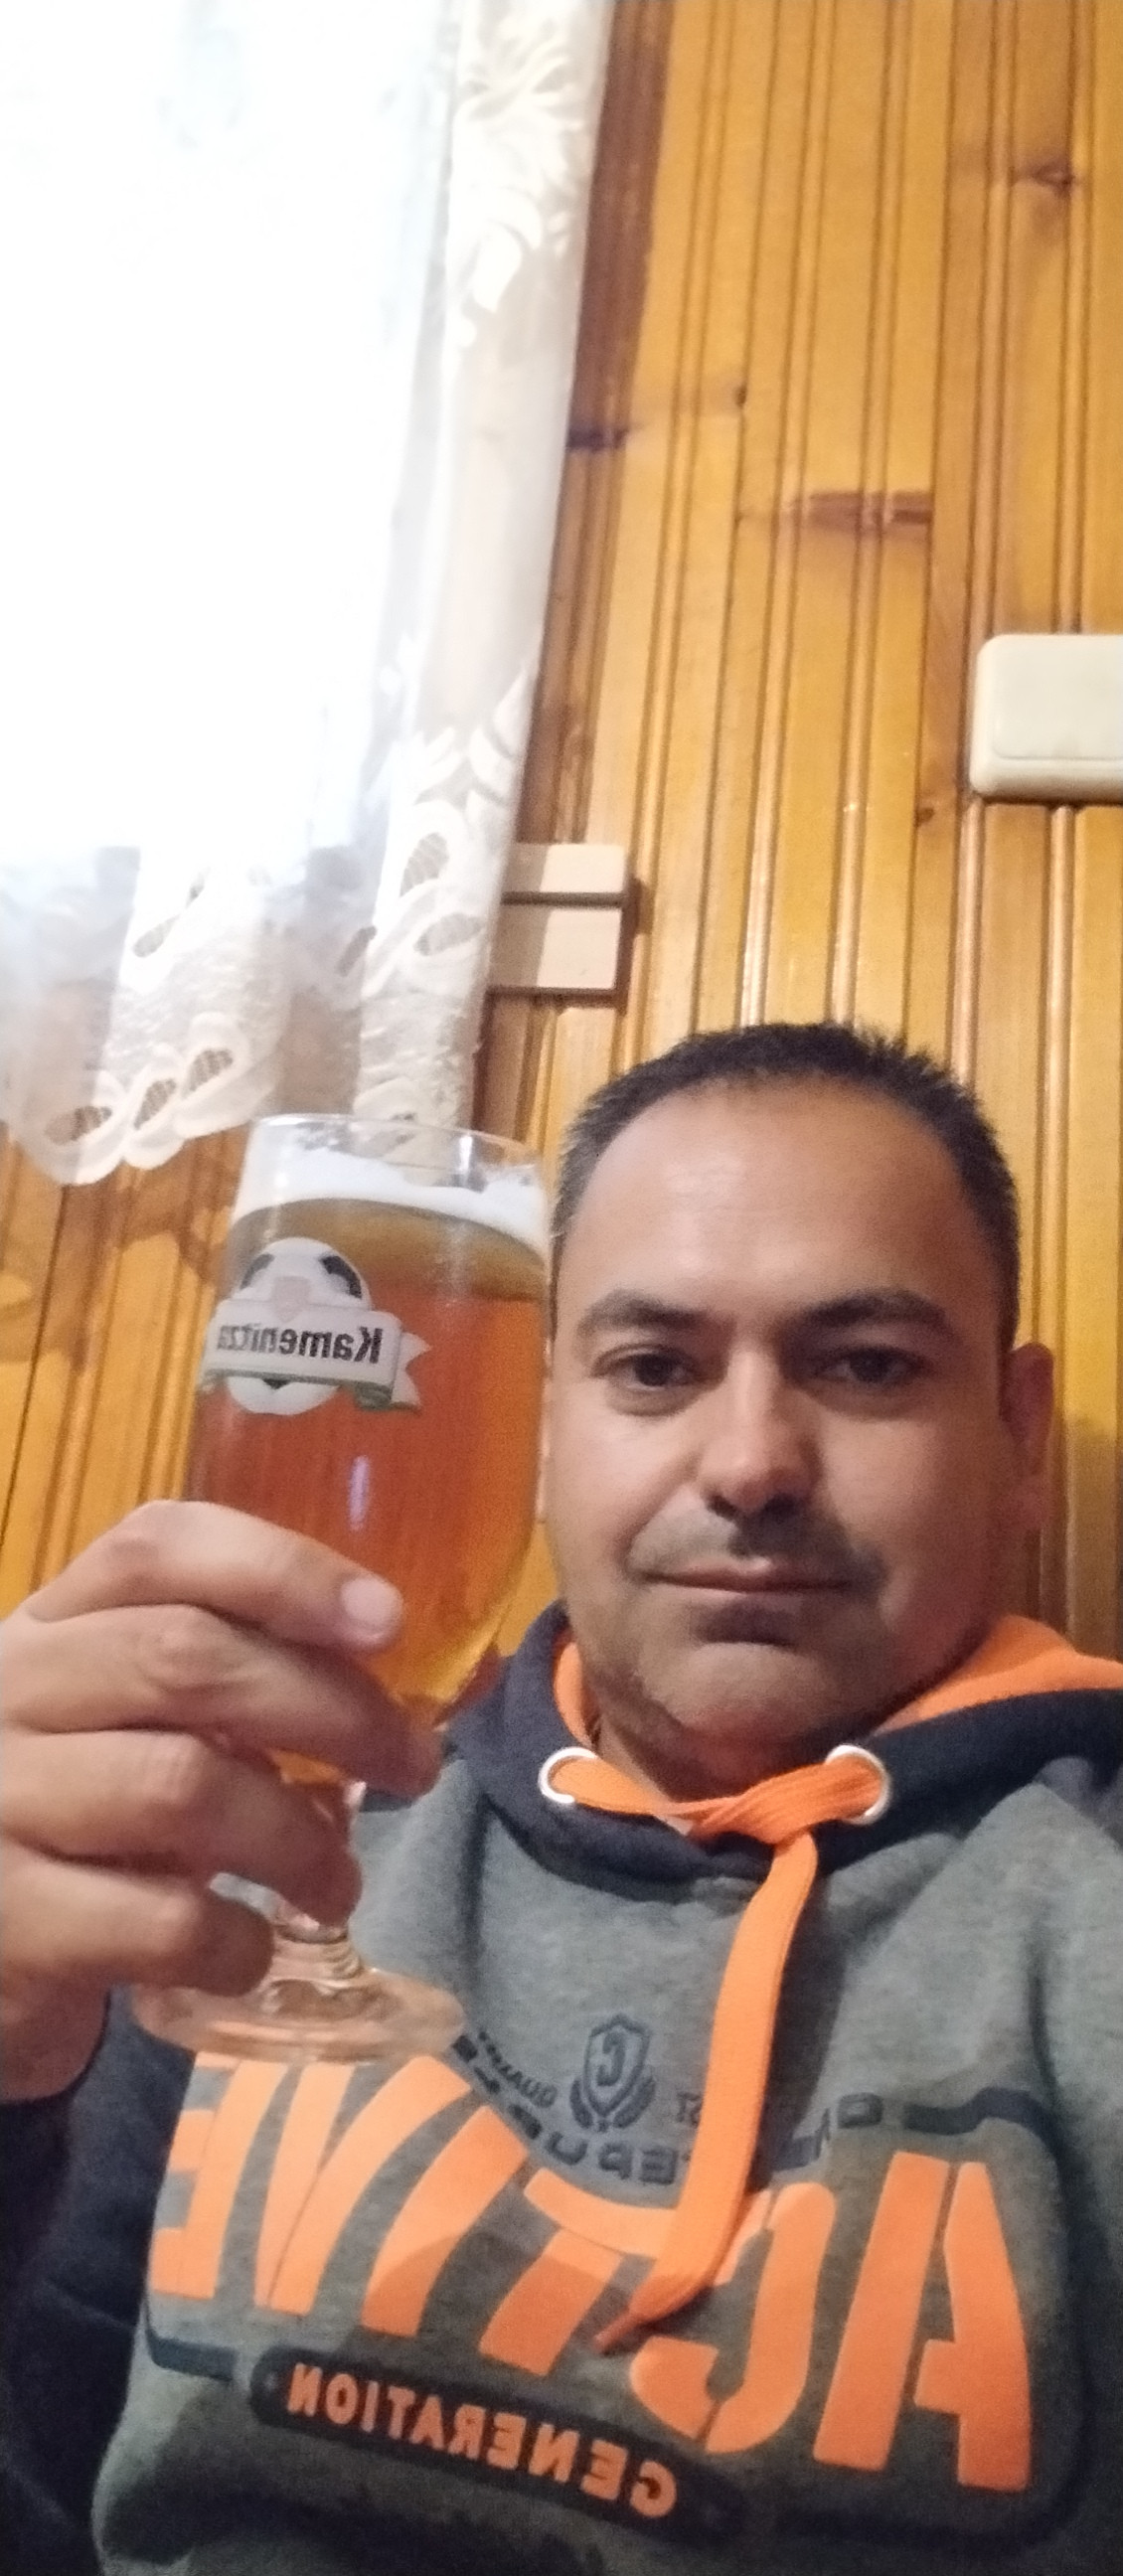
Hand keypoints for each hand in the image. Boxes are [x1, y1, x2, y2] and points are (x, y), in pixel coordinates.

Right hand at [0, 1501, 437, 2100]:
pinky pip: (161, 1923)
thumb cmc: (70, 1822)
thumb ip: (216, 1681)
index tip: (387, 1622)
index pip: (157, 1548)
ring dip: (296, 1839)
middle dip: (330, 1708)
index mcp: (49, 1623)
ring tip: (337, 1881)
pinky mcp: (10, 1927)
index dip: (282, 1570)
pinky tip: (247, 1950)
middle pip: (184, 1658)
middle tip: (412, 1764)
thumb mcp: (116, 1724)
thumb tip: (383, 1695)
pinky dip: (236, 1941)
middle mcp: (8, 1692)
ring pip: (181, 1787)